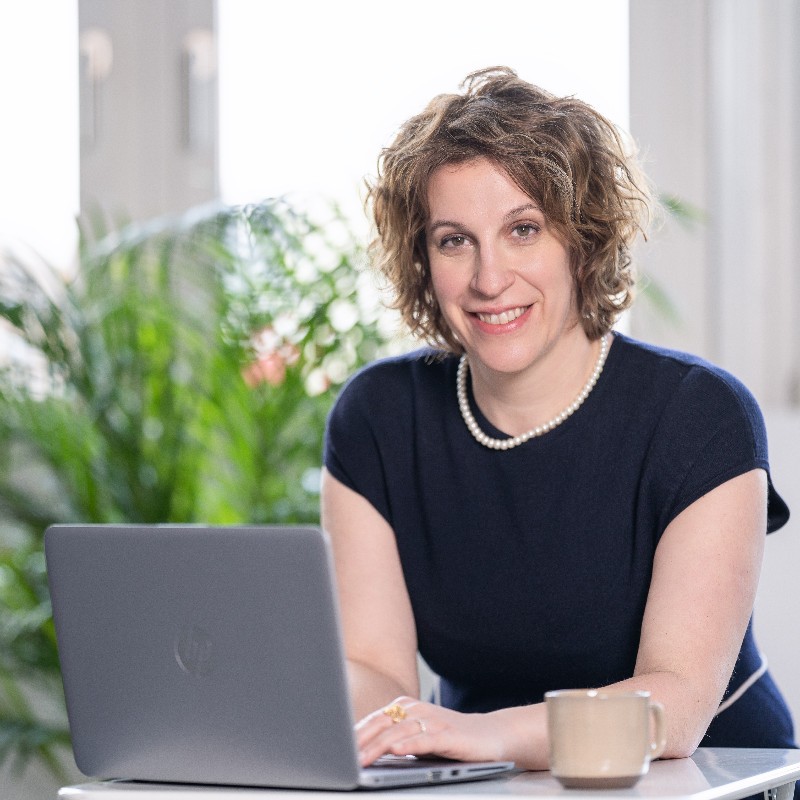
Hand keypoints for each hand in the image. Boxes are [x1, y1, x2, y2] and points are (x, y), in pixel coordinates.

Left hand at [355, 696, 507, 766]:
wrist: (491, 734)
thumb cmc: (449, 737)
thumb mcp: (417, 736)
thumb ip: (394, 738)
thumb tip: (361, 751)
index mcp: (405, 707)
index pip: (373, 721)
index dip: (354, 735)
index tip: (334, 750)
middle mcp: (417, 710)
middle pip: (381, 725)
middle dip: (359, 742)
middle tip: (340, 758)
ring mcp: (433, 721)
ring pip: (399, 733)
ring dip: (377, 747)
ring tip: (360, 760)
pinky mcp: (449, 735)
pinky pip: (425, 739)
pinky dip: (409, 744)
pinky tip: (397, 751)